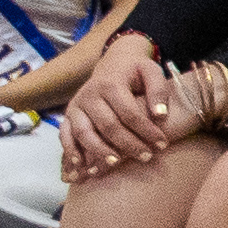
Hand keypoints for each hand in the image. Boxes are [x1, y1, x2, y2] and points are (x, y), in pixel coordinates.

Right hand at [57, 40, 185, 178]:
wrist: (112, 63)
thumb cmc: (135, 71)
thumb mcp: (151, 71)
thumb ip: (158, 91)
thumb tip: (160, 116)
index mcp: (111, 84)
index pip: (129, 113)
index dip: (146, 130)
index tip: (162, 144)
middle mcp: (90, 94)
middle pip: (108, 125)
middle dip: (128, 144)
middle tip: (146, 157)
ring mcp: (76, 105)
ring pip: (84, 132)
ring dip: (98, 150)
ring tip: (115, 164)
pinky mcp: (69, 114)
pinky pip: (65, 134)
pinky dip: (70, 149)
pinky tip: (79, 165)